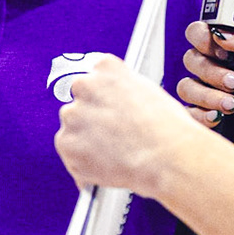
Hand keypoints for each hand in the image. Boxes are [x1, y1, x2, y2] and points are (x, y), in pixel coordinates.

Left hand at [53, 55, 200, 199]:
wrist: (166, 157)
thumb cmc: (167, 128)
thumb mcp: (150, 93)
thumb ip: (124, 91)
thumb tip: (117, 104)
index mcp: (106, 67)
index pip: (94, 76)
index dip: (104, 97)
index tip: (110, 109)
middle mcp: (84, 86)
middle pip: (79, 101)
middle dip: (91, 117)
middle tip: (111, 134)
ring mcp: (73, 115)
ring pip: (72, 127)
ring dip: (85, 138)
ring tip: (111, 154)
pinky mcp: (66, 143)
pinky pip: (69, 152)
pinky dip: (82, 161)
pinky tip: (103, 167)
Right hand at [175, 22, 233, 172]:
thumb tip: (222, 35)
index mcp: (231, 49)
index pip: (201, 32)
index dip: (203, 37)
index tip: (223, 48)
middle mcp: (216, 69)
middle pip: (190, 58)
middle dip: (210, 70)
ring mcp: (208, 94)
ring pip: (185, 86)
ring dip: (208, 95)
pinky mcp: (204, 118)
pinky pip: (186, 112)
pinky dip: (202, 114)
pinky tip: (221, 118)